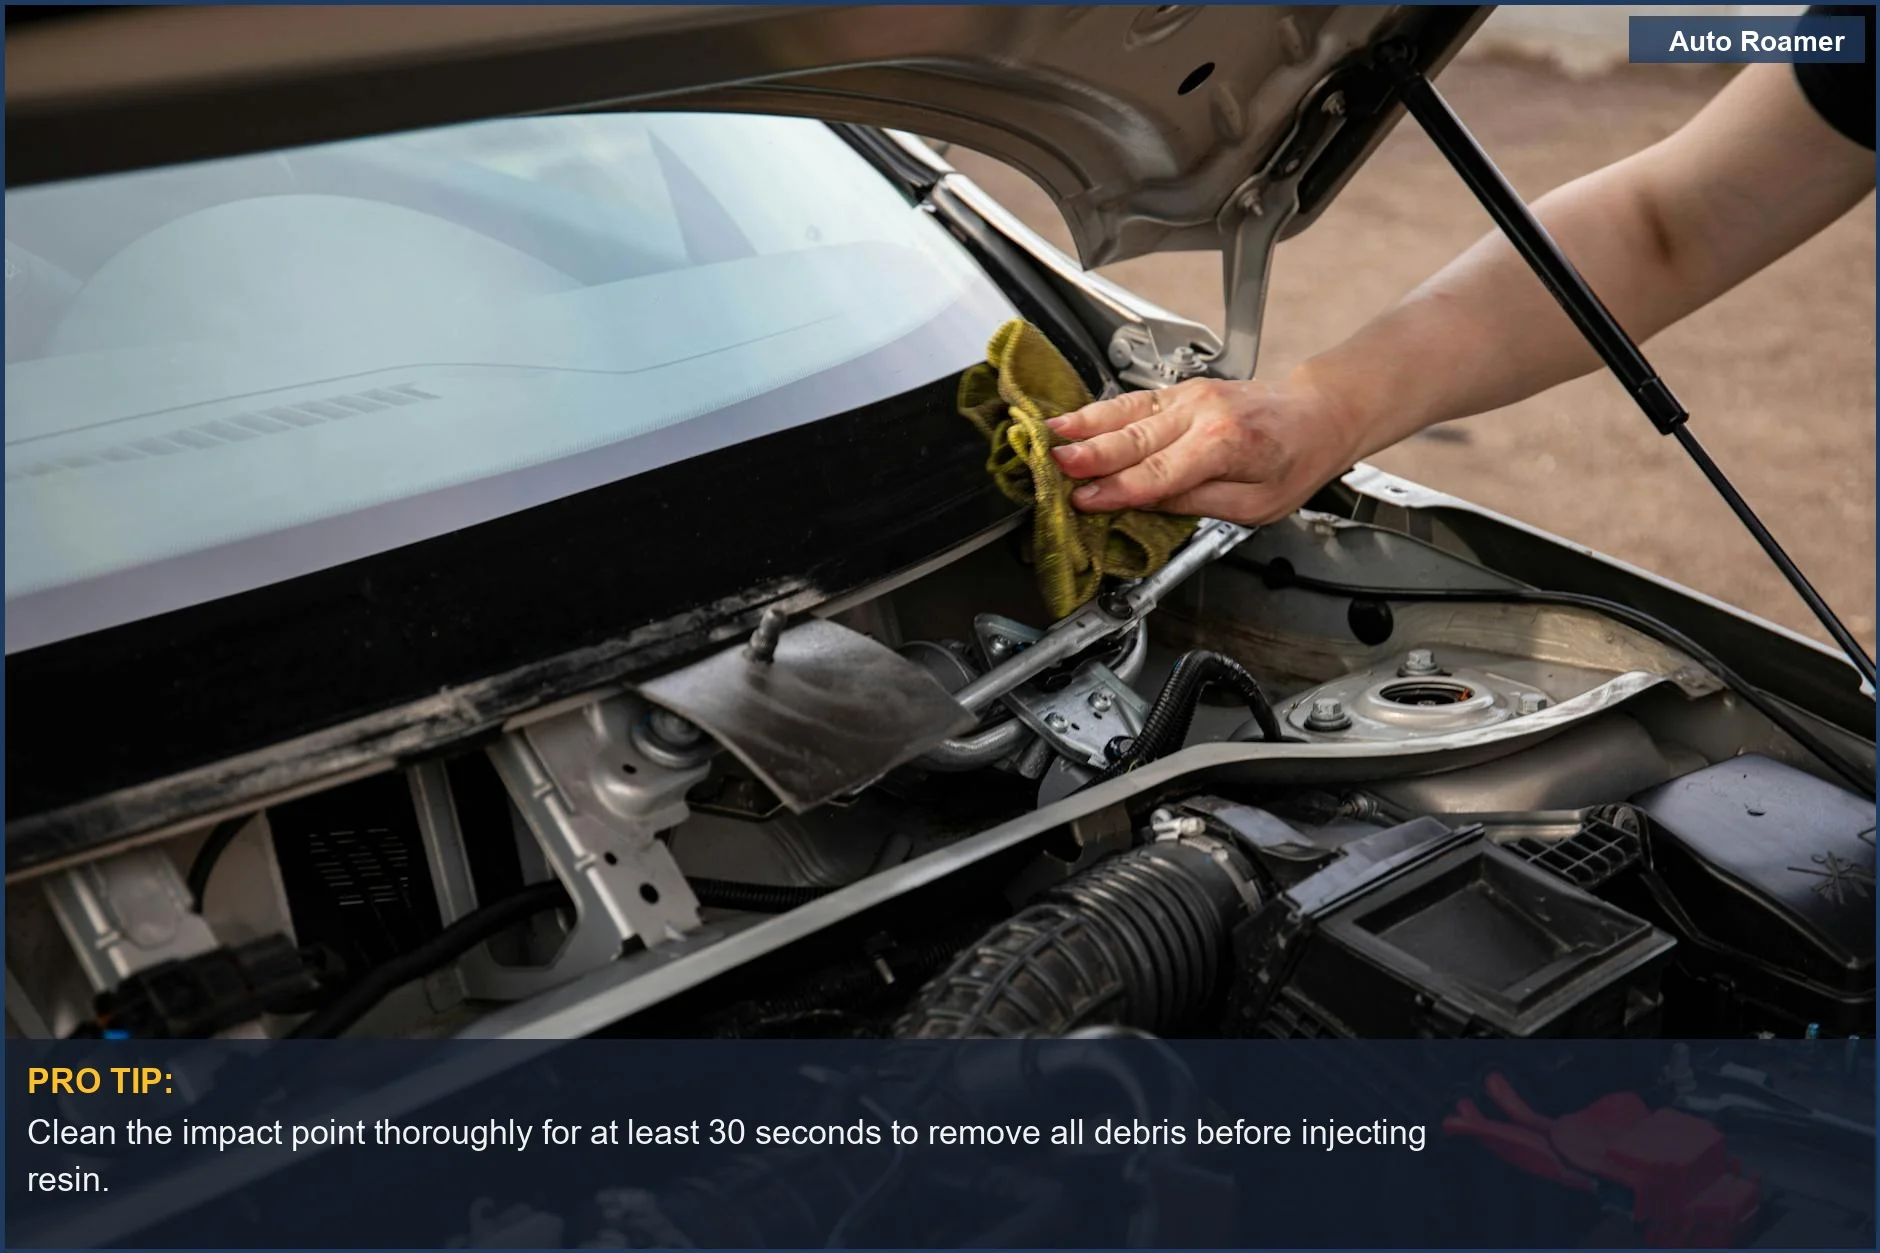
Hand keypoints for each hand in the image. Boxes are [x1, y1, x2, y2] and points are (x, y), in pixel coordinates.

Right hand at [1045, 373, 1366, 524]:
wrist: (1317, 412)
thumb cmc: (1295, 460)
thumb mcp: (1257, 506)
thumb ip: (1198, 503)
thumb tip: (1144, 505)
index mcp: (1226, 444)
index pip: (1160, 474)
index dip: (1117, 489)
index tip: (1082, 499)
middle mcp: (1204, 412)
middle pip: (1135, 438)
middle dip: (1089, 453)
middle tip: (1052, 464)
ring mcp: (1191, 396)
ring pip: (1128, 412)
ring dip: (1084, 424)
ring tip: (1047, 435)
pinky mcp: (1182, 391)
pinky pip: (1134, 402)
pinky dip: (1099, 411)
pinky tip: (1073, 420)